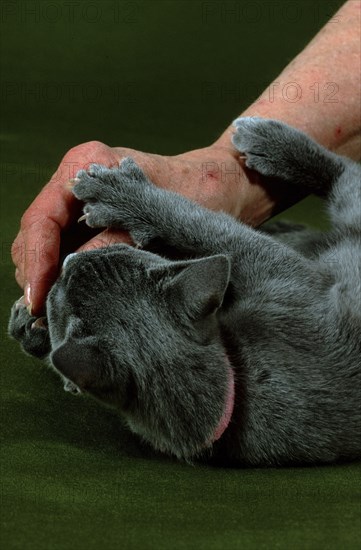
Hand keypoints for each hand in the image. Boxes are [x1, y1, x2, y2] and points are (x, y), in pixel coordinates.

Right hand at [11, 138, 266, 315]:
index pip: (42, 219)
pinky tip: (69, 299)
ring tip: (52, 313)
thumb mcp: (154, 221)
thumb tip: (70, 278)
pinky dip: (63, 275)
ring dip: (46, 277)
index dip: (37, 261)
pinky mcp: (94, 222)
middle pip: (36, 233)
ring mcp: (83, 202)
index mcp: (84, 165)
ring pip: (46, 244)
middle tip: (42, 314)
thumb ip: (111, 245)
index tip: (37, 299)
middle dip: (36, 273)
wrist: (226, 187)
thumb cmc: (198, 192)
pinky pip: (66, 249)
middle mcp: (76, 181)